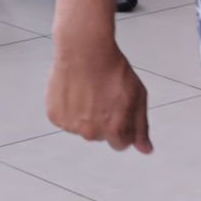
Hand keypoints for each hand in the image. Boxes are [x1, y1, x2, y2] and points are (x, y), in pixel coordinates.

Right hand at [46, 34, 151, 152]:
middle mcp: (91, 133)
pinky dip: (69, 109)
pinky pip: (65, 119)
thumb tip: (145, 150)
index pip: (121, 143)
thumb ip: (141, 126)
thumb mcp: (137, 96)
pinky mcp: (55, 116)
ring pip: (81, 128)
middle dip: (104, 121)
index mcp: (114, 131)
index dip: (123, 125)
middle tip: (102, 95)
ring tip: (88, 90)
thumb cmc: (113, 69)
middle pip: (100, 136)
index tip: (119, 109)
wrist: (84, 50)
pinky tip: (75, 91)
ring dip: (85, 115)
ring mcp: (71, 126)